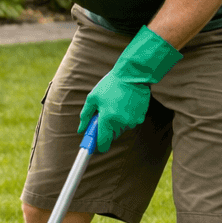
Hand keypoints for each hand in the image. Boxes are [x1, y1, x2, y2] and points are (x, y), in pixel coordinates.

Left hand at [78, 25, 182, 153]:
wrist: (133, 75)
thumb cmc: (110, 85)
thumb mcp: (93, 98)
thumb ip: (86, 116)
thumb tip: (81, 129)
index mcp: (107, 119)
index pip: (103, 143)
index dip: (98, 147)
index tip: (94, 147)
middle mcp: (121, 123)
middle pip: (112, 136)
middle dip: (107, 129)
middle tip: (104, 114)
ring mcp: (132, 121)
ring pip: (121, 129)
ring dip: (117, 123)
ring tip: (115, 105)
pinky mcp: (140, 118)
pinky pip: (130, 123)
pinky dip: (126, 118)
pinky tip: (125, 105)